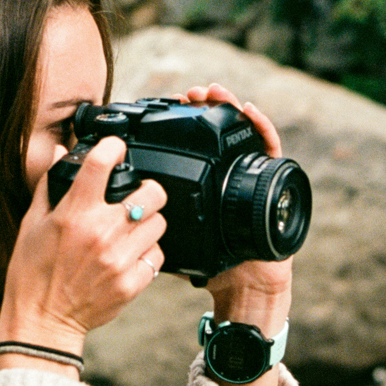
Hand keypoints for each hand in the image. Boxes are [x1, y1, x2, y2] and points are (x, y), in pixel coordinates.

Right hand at [0, 136, 167, 359]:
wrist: (41, 322)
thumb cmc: (32, 274)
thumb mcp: (31, 225)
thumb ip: (49, 186)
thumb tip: (60, 154)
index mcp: (75, 213)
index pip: (102, 162)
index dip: (113, 147)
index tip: (115, 149)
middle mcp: (102, 232)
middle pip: (152, 191)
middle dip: (146, 189)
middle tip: (135, 197)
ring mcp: (120, 258)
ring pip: (159, 223)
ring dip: (148, 222)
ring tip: (132, 230)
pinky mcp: (132, 282)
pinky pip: (157, 255)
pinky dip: (147, 252)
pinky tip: (131, 255)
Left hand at [180, 82, 292, 385]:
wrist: (244, 292)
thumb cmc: (212, 270)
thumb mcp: (174, 242)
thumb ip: (150, 226)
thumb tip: (114, 215)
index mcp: (201, 186)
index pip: (190, 144)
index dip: (180, 122)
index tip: (166, 104)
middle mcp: (225, 177)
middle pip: (215, 132)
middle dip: (203, 109)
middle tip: (189, 93)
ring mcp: (248, 178)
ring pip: (240, 134)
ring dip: (229, 110)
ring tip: (214, 93)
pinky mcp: (271, 185)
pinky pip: (269, 151)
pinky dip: (262, 128)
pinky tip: (249, 111)